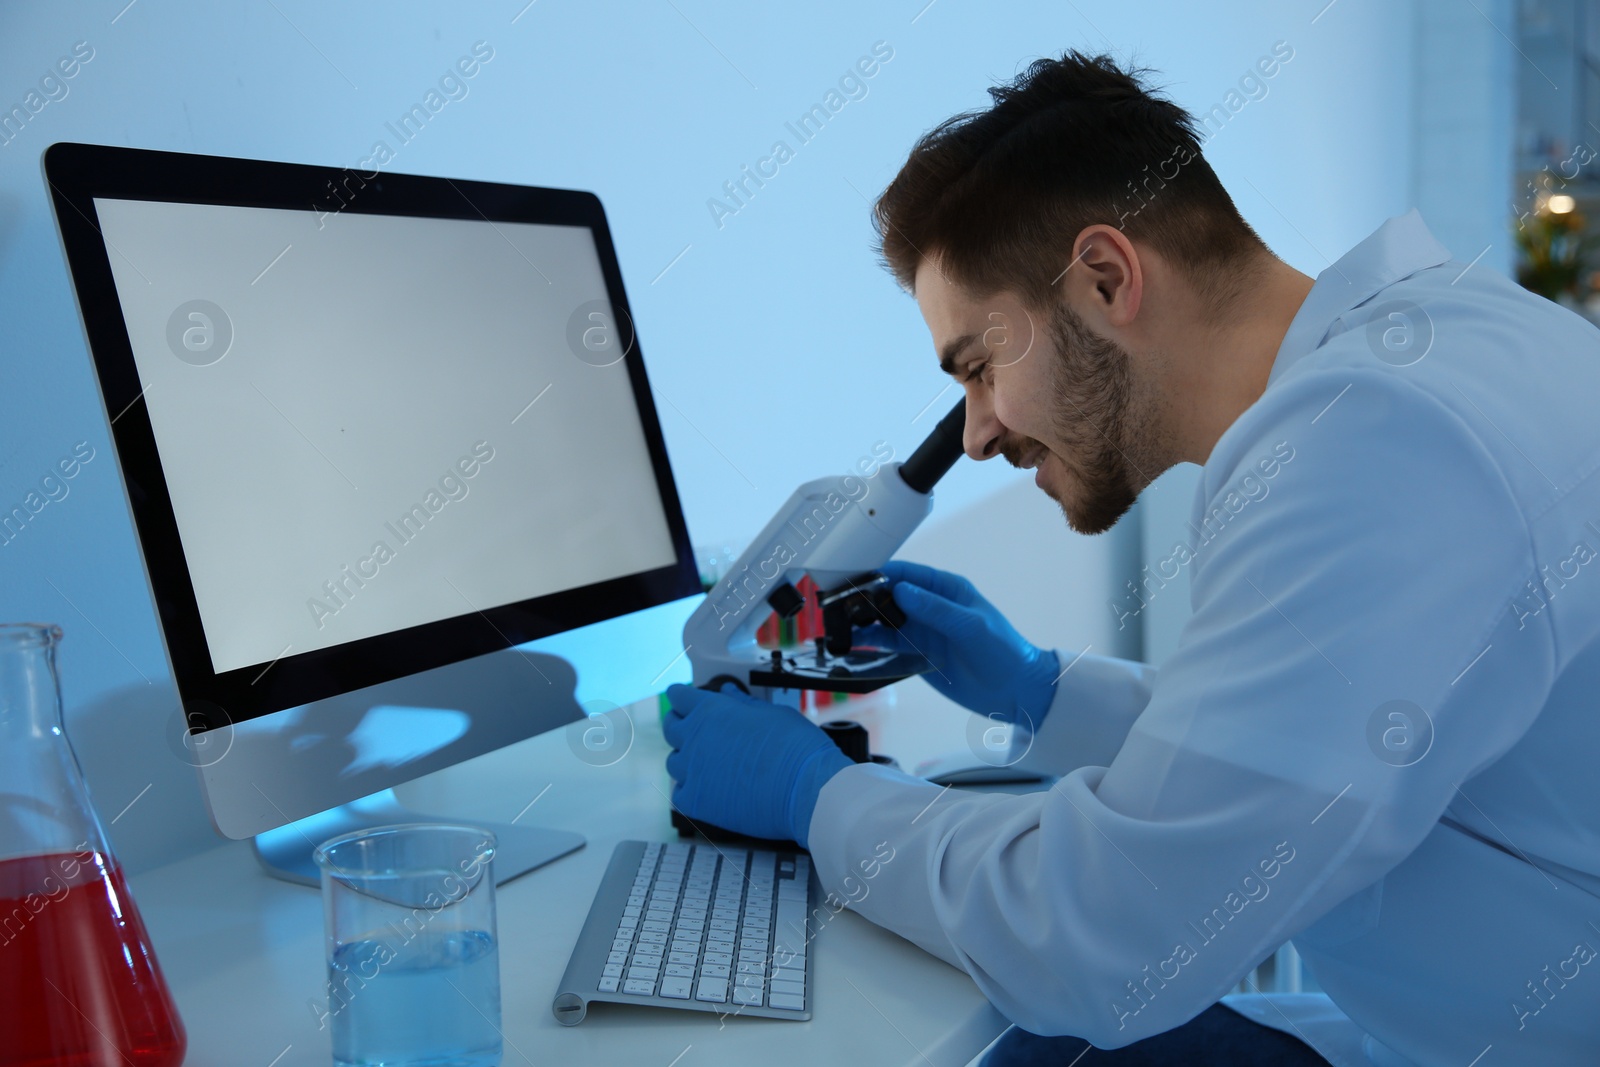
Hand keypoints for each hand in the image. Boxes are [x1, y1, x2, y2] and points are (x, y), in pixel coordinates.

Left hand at [663, 683, 853, 848]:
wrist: (806, 789)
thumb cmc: (796, 748)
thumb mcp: (772, 714)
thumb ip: (743, 704)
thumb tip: (728, 692)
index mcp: (712, 711)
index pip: (679, 697)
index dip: (681, 696)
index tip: (682, 698)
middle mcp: (695, 738)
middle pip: (670, 727)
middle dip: (678, 724)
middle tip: (691, 728)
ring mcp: (693, 771)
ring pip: (674, 762)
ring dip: (685, 758)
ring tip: (704, 762)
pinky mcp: (698, 801)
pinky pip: (680, 793)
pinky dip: (690, 790)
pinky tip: (706, 789)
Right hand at [858, 560, 1058, 725]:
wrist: (1015, 690)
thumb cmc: (1004, 651)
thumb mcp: (971, 626)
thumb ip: (936, 609)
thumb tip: (901, 590)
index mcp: (947, 590)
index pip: (908, 573)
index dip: (880, 574)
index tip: (855, 578)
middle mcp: (931, 606)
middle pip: (890, 595)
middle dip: (865, 597)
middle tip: (839, 605)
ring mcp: (923, 630)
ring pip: (885, 619)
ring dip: (864, 621)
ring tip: (839, 625)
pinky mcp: (918, 653)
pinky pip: (889, 643)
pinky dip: (870, 642)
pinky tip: (853, 643)